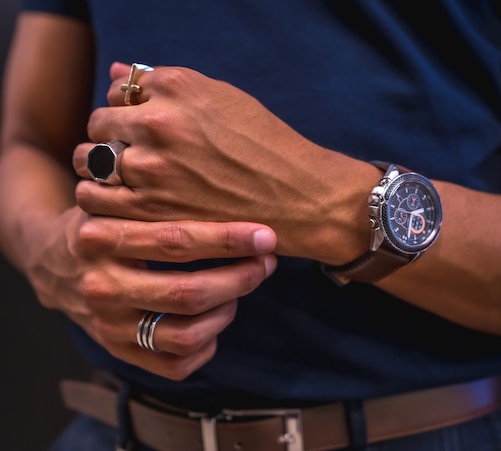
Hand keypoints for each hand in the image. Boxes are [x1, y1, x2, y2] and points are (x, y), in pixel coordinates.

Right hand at [28, 207, 276, 379]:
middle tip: (265, 264)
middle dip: (239, 280)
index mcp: (101, 239)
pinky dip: (206, 346)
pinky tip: (213, 322)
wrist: (53, 265)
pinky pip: (175, 366)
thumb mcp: (115, 198)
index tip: (266, 237)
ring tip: (236, 292)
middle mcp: (101, 287)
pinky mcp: (118, 352)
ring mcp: (109, 327)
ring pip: (185, 335)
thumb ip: (157, 193)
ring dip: (225, 313)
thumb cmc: (104, 224)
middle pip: (187, 294)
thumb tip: (233, 186)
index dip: (229, 240)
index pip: (176, 241)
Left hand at [72, 62, 342, 259]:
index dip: (125, 109)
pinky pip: (96, 200)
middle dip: (108, 137)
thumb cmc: (266, 146)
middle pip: (99, 123)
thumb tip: (119, 73)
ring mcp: (152, 169)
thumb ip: (166, 86)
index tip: (138, 127)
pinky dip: (99, 199)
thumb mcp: (223, 98)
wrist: (298, 198)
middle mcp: (158, 123)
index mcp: (177, 87)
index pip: (118, 89)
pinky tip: (118, 203)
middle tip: (124, 154)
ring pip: (89, 161)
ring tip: (115, 179)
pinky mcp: (152, 211)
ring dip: (96, 168)